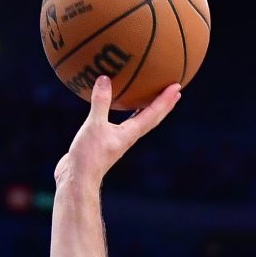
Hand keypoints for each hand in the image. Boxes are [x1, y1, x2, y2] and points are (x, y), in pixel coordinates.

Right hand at [54, 74, 180, 186]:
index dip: (165, 100)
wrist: (78, 178)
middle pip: (152, 118)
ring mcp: (119, 139)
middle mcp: (129, 136)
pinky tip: (119, 105)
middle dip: (164, 104)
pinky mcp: (107, 140)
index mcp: (130, 133)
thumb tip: (105, 78)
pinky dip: (127, 111)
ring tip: (154, 96)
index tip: (177, 87)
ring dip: (149, 108)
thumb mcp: (94, 125)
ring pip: (140, 121)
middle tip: (176, 90)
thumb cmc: (89, 155)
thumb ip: (100, 102)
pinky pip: (123, 122)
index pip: (153, 114)